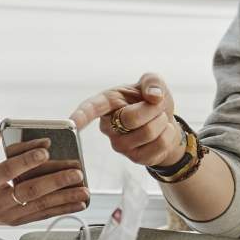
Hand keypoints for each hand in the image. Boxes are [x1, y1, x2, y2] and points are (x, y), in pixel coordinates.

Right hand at [0, 129, 88, 226]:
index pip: (8, 171)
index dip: (27, 161)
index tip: (45, 150)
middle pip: (30, 191)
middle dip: (55, 182)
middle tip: (76, 173)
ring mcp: (8, 215)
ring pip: (39, 206)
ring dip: (64, 199)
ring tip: (83, 190)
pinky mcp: (17, 221)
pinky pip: (41, 215)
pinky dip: (61, 210)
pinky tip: (77, 204)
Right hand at [70, 73, 184, 168]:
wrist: (166, 123)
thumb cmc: (152, 101)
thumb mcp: (153, 84)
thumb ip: (153, 82)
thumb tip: (154, 95)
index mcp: (107, 103)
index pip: (90, 109)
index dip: (81, 116)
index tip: (71, 122)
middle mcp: (108, 126)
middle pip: (131, 119)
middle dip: (153, 109)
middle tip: (156, 106)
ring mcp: (119, 145)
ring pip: (148, 132)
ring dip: (162, 122)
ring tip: (158, 119)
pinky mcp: (134, 158)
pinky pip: (158, 145)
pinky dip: (168, 134)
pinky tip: (162, 132)